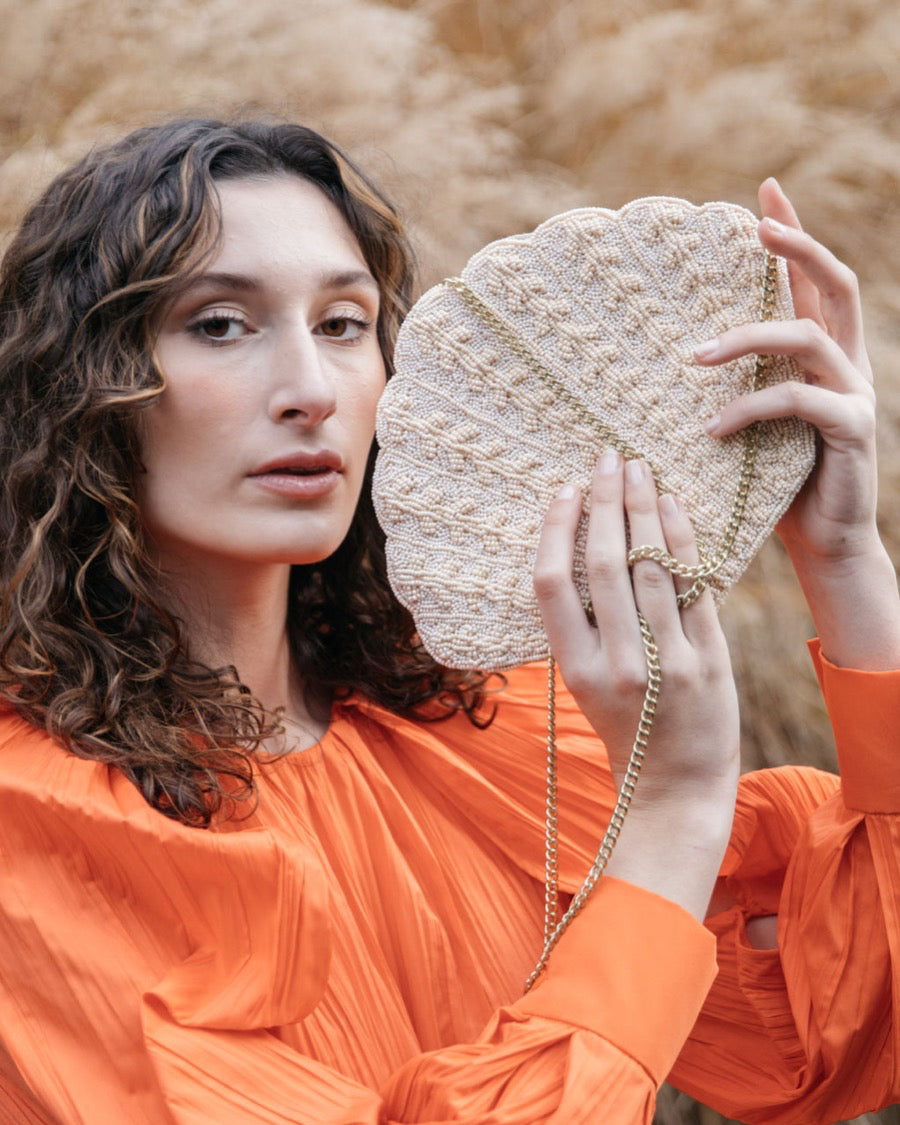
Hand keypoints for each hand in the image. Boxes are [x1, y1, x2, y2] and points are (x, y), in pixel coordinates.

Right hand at [533, 451, 739, 918]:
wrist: (676, 788)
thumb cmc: (622, 729)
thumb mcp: (582, 686)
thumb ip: (579, 628)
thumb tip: (577, 552)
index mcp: (573, 668)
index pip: (552, 584)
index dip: (555, 530)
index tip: (563, 492)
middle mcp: (616, 663)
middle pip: (604, 563)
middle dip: (604, 502)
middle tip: (606, 458)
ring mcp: (667, 661)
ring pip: (651, 567)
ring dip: (643, 509)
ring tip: (638, 469)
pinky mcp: (709, 660)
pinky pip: (692, 586)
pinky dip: (682, 541)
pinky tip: (673, 506)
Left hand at [695, 178, 899, 668]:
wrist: (824, 544)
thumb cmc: (776, 485)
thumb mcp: (751, 425)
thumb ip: (735, 386)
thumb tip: (668, 360)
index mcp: (822, 356)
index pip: (812, 280)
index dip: (793, 233)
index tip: (764, 191)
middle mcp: (845, 364)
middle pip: (834, 283)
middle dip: (797, 246)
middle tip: (756, 224)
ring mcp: (854, 394)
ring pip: (807, 336)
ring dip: (746, 338)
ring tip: (693, 355)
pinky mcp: (852, 430)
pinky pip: (796, 403)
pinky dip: (748, 409)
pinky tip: (710, 428)